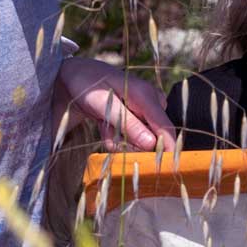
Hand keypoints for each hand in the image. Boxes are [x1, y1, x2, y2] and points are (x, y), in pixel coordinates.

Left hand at [59, 57, 176, 151]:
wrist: (78, 76)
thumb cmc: (88, 86)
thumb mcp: (103, 105)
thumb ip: (128, 124)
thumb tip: (152, 144)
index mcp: (146, 96)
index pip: (166, 128)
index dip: (168, 151)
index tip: (162, 170)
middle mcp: (152, 101)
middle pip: (153, 138)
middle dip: (128, 142)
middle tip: (107, 131)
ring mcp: (147, 109)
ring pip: (140, 140)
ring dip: (119, 138)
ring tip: (104, 123)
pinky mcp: (141, 115)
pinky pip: (133, 136)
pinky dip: (118, 135)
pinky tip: (106, 123)